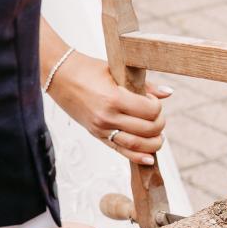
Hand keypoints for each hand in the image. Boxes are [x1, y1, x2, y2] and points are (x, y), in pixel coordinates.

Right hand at [46, 50, 170, 164]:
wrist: (58, 75)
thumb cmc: (88, 69)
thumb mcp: (116, 71)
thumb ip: (144, 85)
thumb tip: (169, 93)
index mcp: (113, 98)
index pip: (150, 111)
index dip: (157, 107)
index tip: (153, 101)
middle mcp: (107, 117)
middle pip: (147, 129)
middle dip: (159, 124)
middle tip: (158, 117)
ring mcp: (101, 128)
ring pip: (136, 144)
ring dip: (153, 143)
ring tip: (158, 136)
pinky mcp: (96, 135)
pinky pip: (120, 151)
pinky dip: (137, 156)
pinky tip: (150, 158)